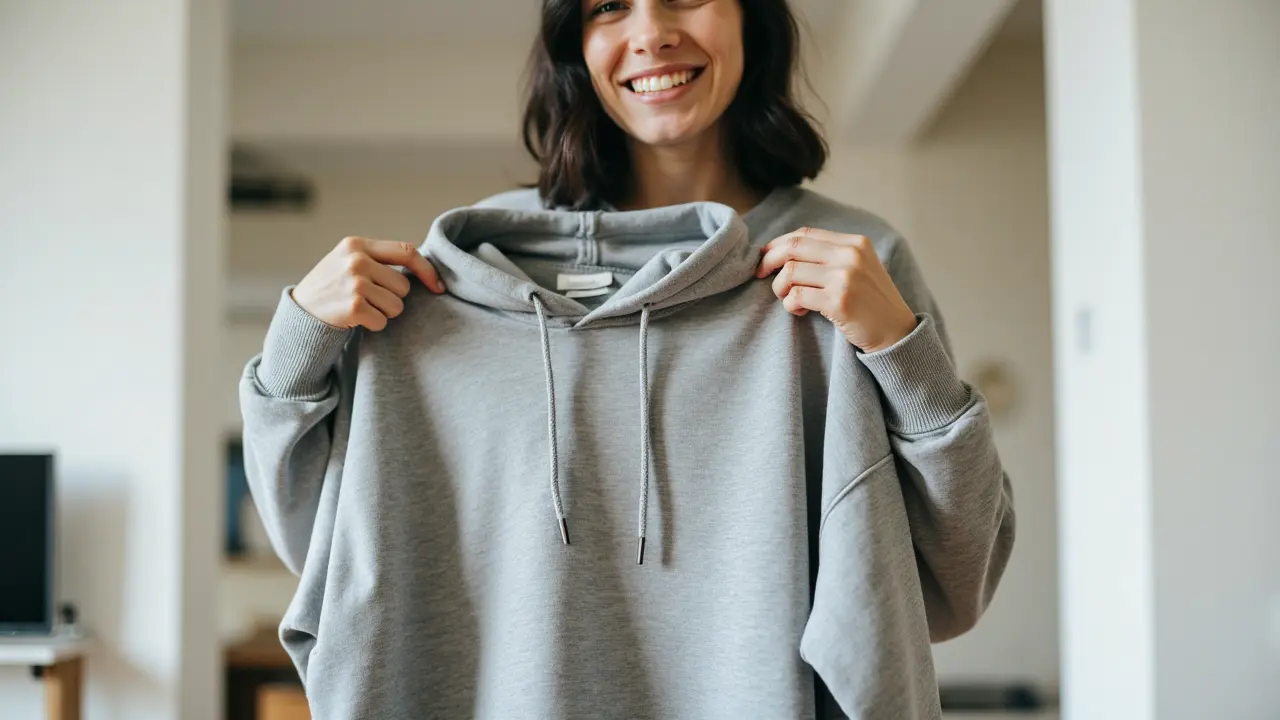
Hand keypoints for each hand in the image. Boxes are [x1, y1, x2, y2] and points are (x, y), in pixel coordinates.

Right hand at [292, 236, 444, 331]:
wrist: (300, 312)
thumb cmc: (332, 287)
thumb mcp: (349, 261)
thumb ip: (379, 259)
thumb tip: (426, 270)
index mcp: (357, 244)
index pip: (407, 251)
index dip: (428, 270)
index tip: (439, 287)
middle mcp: (356, 260)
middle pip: (404, 285)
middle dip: (393, 297)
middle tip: (369, 299)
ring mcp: (354, 283)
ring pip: (397, 305)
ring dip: (384, 312)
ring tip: (360, 307)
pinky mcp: (353, 307)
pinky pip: (383, 321)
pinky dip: (373, 325)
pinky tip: (354, 319)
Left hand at [756, 227, 917, 352]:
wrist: (896, 332)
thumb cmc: (871, 303)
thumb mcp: (859, 268)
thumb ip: (830, 256)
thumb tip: (783, 251)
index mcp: (855, 243)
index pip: (805, 234)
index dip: (779, 244)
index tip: (765, 257)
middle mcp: (850, 255)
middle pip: (793, 247)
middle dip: (769, 260)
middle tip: (759, 275)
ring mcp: (845, 277)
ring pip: (790, 272)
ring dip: (780, 288)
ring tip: (788, 299)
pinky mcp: (838, 301)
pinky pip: (796, 296)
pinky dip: (789, 305)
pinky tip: (799, 311)